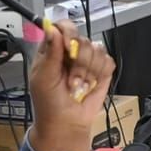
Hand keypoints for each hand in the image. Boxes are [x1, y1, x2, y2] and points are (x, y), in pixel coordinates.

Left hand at [24, 18, 115, 150]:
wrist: (67, 123)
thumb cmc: (49, 103)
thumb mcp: (42, 78)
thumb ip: (49, 53)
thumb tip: (52, 29)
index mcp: (53, 49)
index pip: (62, 26)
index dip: (68, 33)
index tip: (69, 49)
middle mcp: (70, 52)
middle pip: (82, 39)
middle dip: (79, 63)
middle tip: (71, 80)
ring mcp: (87, 60)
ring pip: (97, 50)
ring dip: (88, 72)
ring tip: (78, 86)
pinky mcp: (102, 71)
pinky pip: (108, 62)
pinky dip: (100, 76)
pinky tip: (90, 85)